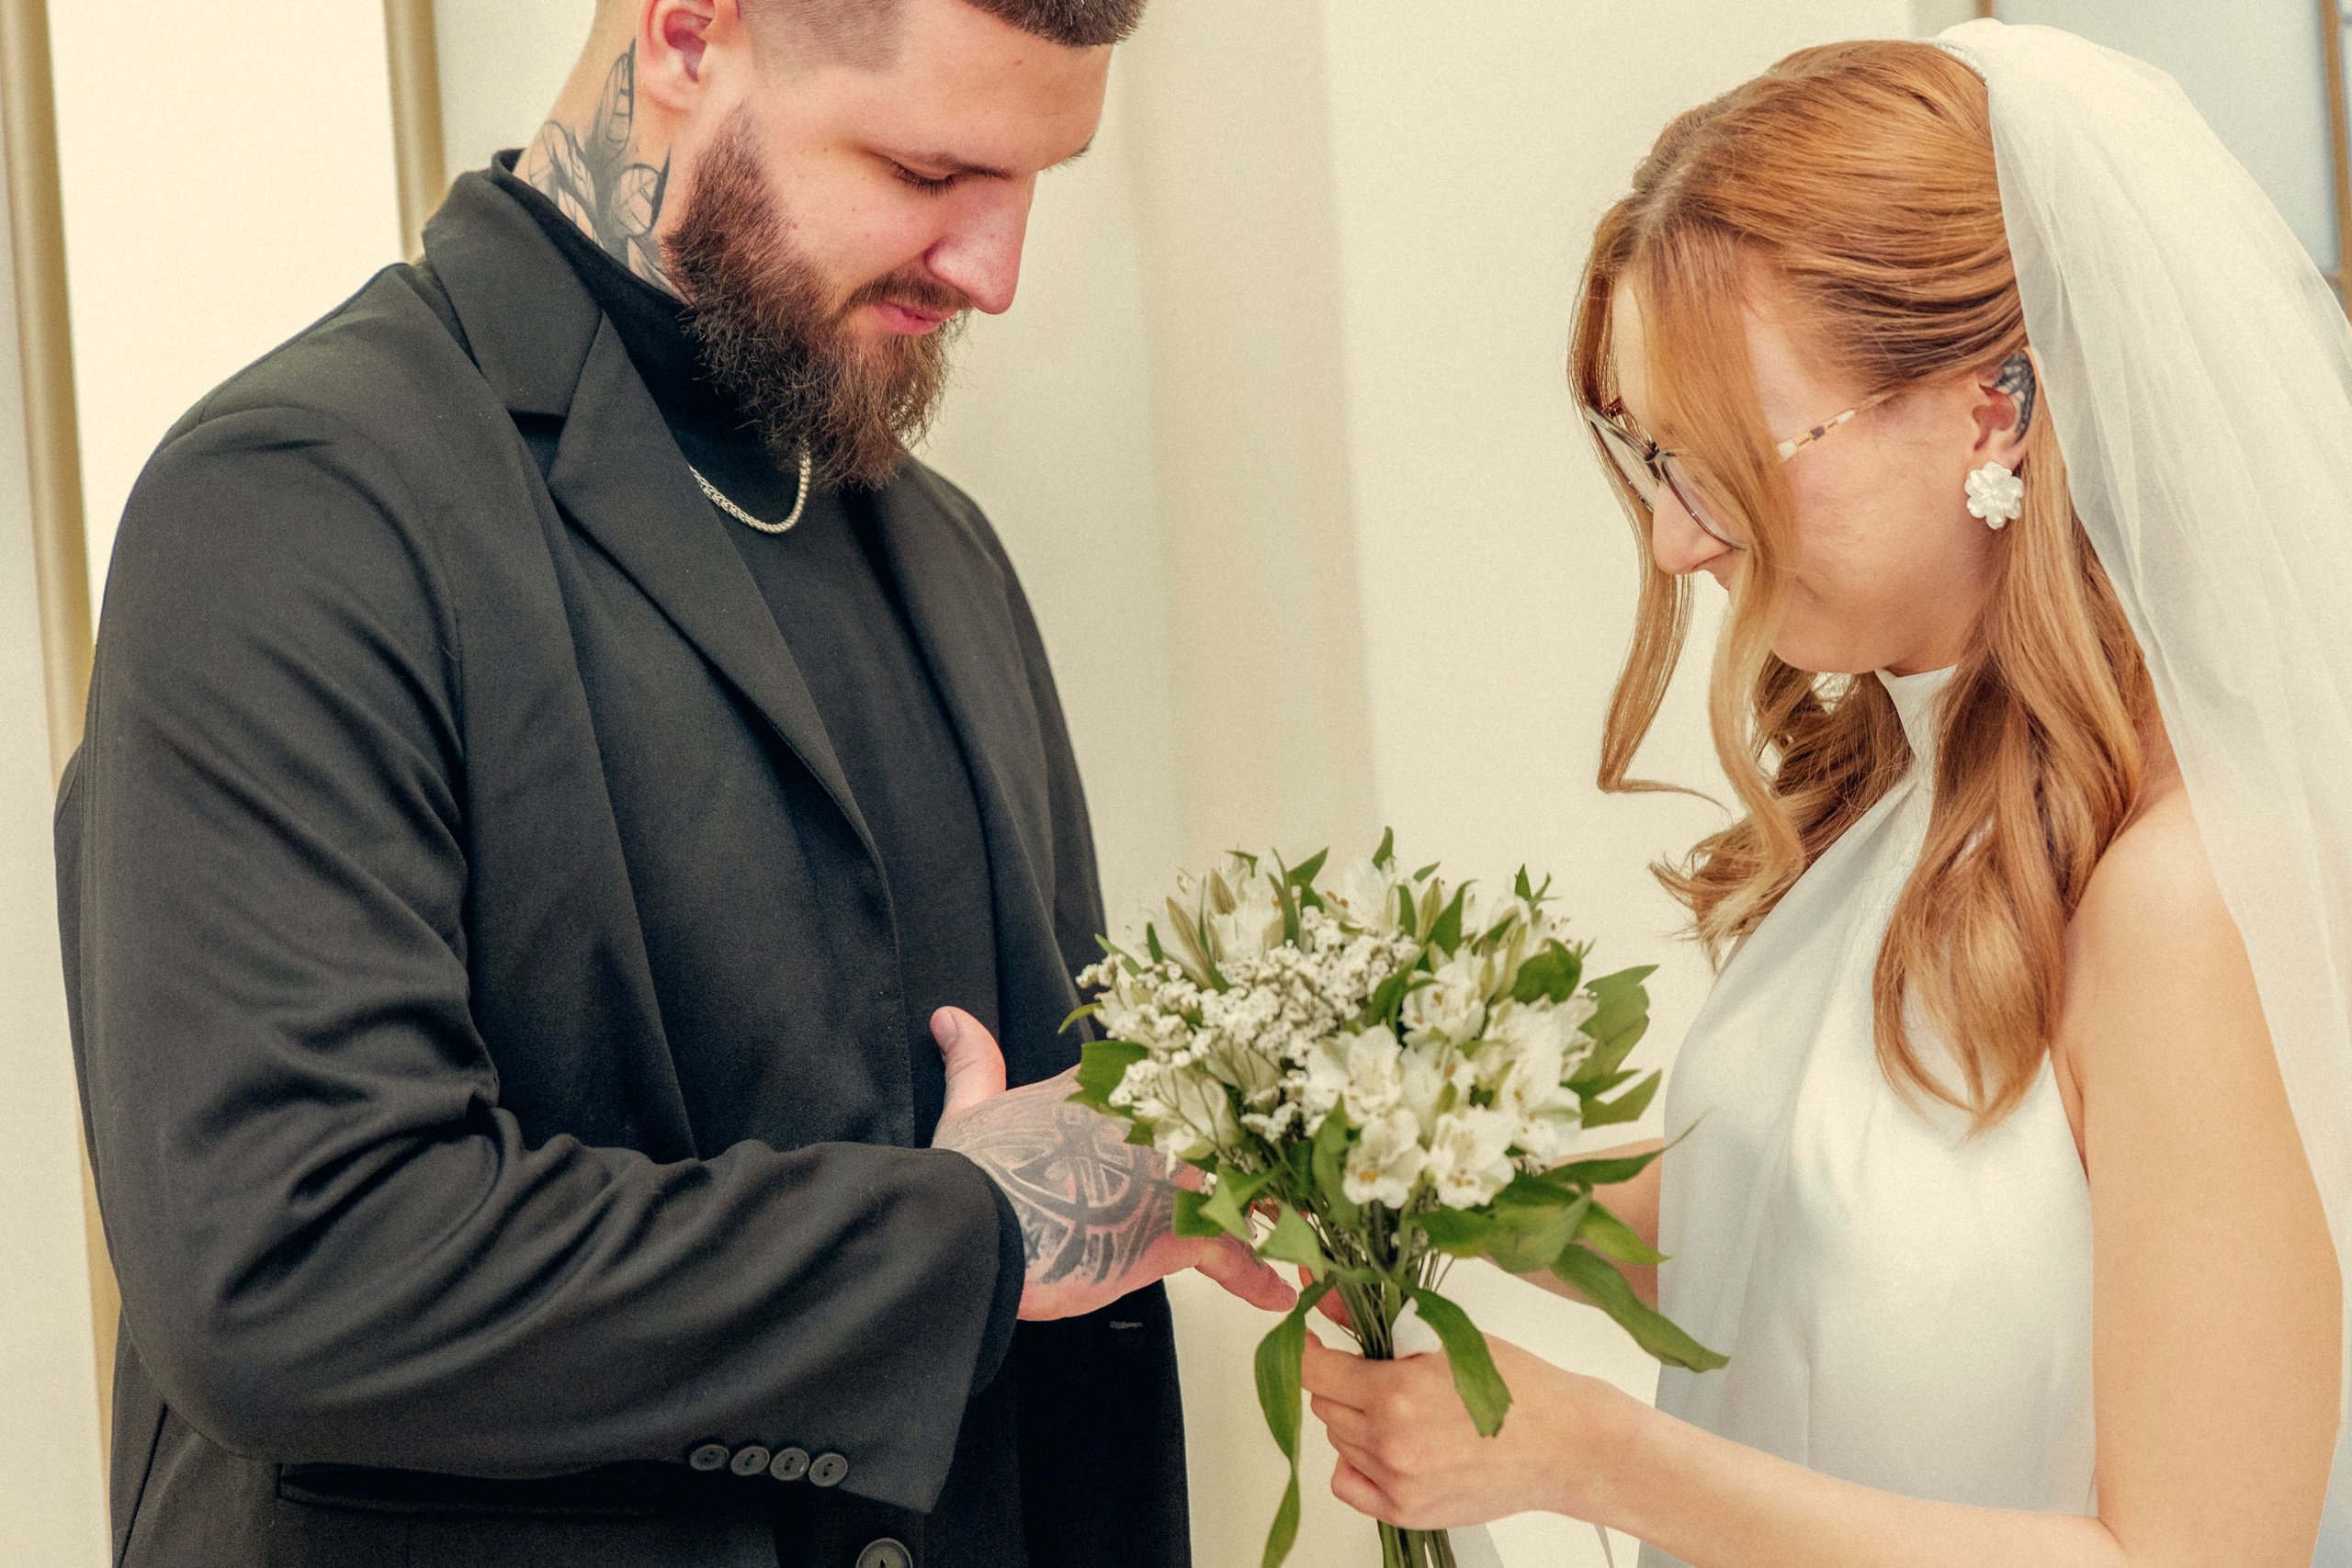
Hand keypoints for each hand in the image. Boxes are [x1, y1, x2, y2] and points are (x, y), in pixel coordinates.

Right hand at [929, 1007, 1295, 1320]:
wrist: (976, 1230)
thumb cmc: (974, 1174)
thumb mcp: (972, 1109)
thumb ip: (974, 1062)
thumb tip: (949, 1017)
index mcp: (1108, 1083)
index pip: (1173, 1068)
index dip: (1201, 1088)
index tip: (1227, 1097)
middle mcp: (1152, 1120)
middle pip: (1224, 1124)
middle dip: (1251, 1147)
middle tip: (1276, 1170)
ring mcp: (1169, 1175)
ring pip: (1239, 1185)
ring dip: (1263, 1208)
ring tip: (1290, 1232)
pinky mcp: (1171, 1232)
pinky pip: (1229, 1253)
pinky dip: (1254, 1277)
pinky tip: (1277, 1296)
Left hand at [1299, 1330, 1639, 1530]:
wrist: (1563, 1444)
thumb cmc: (1517, 1389)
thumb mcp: (1443, 1338)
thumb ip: (1375, 1323)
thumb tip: (1331, 1301)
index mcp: (1395, 1395)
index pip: (1312, 1371)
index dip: (1308, 1350)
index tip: (1314, 1343)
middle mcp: (1389, 1445)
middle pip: (1324, 1406)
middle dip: (1342, 1383)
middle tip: (1378, 1373)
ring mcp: (1396, 1483)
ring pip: (1337, 1441)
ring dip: (1355, 1421)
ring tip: (1402, 1409)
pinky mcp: (1406, 1512)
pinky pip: (1348, 1484)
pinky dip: (1356, 1463)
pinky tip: (1386, 1446)